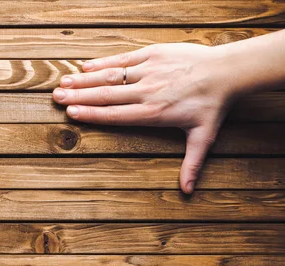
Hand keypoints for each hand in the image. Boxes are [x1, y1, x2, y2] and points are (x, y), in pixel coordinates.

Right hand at [53, 44, 233, 192]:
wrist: (227, 71)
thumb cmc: (213, 106)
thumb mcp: (203, 138)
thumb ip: (191, 164)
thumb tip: (187, 192)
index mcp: (153, 113)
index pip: (115, 115)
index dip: (91, 114)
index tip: (71, 113)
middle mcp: (146, 91)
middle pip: (106, 95)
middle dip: (79, 96)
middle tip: (56, 97)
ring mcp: (149, 70)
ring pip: (111, 76)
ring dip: (85, 79)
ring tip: (63, 81)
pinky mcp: (154, 53)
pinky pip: (124, 58)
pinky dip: (104, 62)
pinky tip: (86, 67)